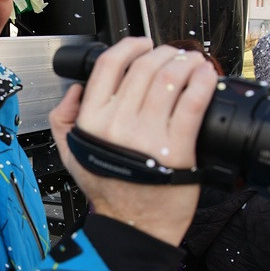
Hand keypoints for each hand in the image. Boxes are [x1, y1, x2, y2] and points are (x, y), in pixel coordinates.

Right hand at [50, 39, 216, 244]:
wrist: (134, 225)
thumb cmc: (109, 192)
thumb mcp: (70, 154)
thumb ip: (63, 119)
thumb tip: (74, 90)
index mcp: (92, 121)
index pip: (110, 66)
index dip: (130, 47)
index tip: (142, 45)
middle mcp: (118, 124)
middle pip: (144, 68)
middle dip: (163, 53)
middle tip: (172, 55)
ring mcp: (147, 135)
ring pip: (169, 80)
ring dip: (185, 63)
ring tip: (192, 62)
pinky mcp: (177, 147)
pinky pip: (192, 103)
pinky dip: (202, 83)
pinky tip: (206, 77)